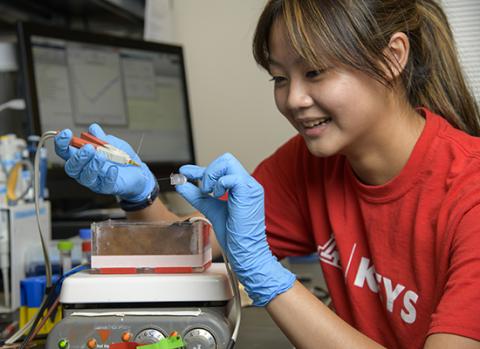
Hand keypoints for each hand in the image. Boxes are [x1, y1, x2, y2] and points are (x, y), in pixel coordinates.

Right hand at [54, 124, 155, 201]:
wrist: (137, 171)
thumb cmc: (121, 157)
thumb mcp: (113, 143)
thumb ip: (102, 138)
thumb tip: (93, 129)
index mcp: (81, 157)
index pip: (65, 151)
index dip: (61, 143)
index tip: (66, 133)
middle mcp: (84, 170)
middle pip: (71, 167)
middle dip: (77, 157)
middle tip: (88, 148)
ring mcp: (94, 180)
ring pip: (85, 177)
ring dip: (91, 165)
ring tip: (101, 157)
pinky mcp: (106, 187)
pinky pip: (104, 184)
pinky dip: (108, 176)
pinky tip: (113, 169)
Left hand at [175, 153, 295, 305]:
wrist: (245, 252)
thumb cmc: (234, 236)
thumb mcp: (211, 209)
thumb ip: (198, 196)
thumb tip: (181, 184)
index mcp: (241, 187)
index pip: (220, 168)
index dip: (199, 169)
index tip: (183, 172)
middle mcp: (248, 184)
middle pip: (226, 159)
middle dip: (208, 171)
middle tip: (202, 189)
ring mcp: (250, 187)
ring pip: (228, 161)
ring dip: (211, 175)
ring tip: (209, 193)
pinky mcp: (249, 193)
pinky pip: (231, 176)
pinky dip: (219, 184)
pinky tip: (217, 196)